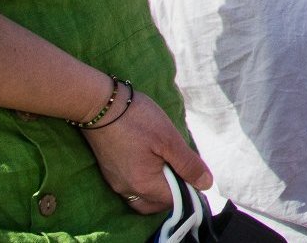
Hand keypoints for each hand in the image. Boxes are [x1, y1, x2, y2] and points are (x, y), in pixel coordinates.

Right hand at [81, 82, 212, 214]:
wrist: (100, 104)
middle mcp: (127, 190)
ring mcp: (116, 182)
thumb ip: (188, 164)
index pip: (175, 200)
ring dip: (159, 187)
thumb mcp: (169, 139)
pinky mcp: (110, 172)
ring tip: (168, 163)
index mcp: (144, 185)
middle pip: (157, 203)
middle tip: (182, 168)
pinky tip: (152, 160)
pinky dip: (146, 180)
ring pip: (143, 197)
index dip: (190, 189)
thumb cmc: (137, 119)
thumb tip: (206, 184)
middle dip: (173, 192)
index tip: (195, 170)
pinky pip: (132, 186)